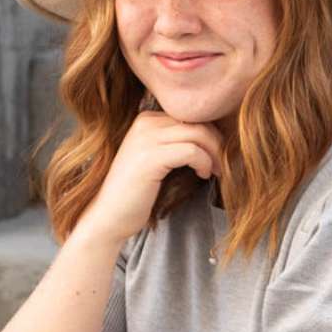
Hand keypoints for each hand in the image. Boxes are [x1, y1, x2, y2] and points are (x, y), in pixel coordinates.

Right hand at [76, 107, 224, 245]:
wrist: (109, 216)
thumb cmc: (136, 194)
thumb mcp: (156, 160)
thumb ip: (175, 144)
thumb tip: (213, 137)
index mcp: (146, 119)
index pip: (189, 114)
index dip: (209, 132)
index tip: (217, 154)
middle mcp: (145, 123)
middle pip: (197, 120)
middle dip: (216, 141)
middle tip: (222, 163)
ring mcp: (146, 138)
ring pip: (198, 133)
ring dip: (214, 153)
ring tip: (215, 170)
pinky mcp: (151, 158)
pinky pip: (191, 151)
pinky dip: (204, 162)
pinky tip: (202, 175)